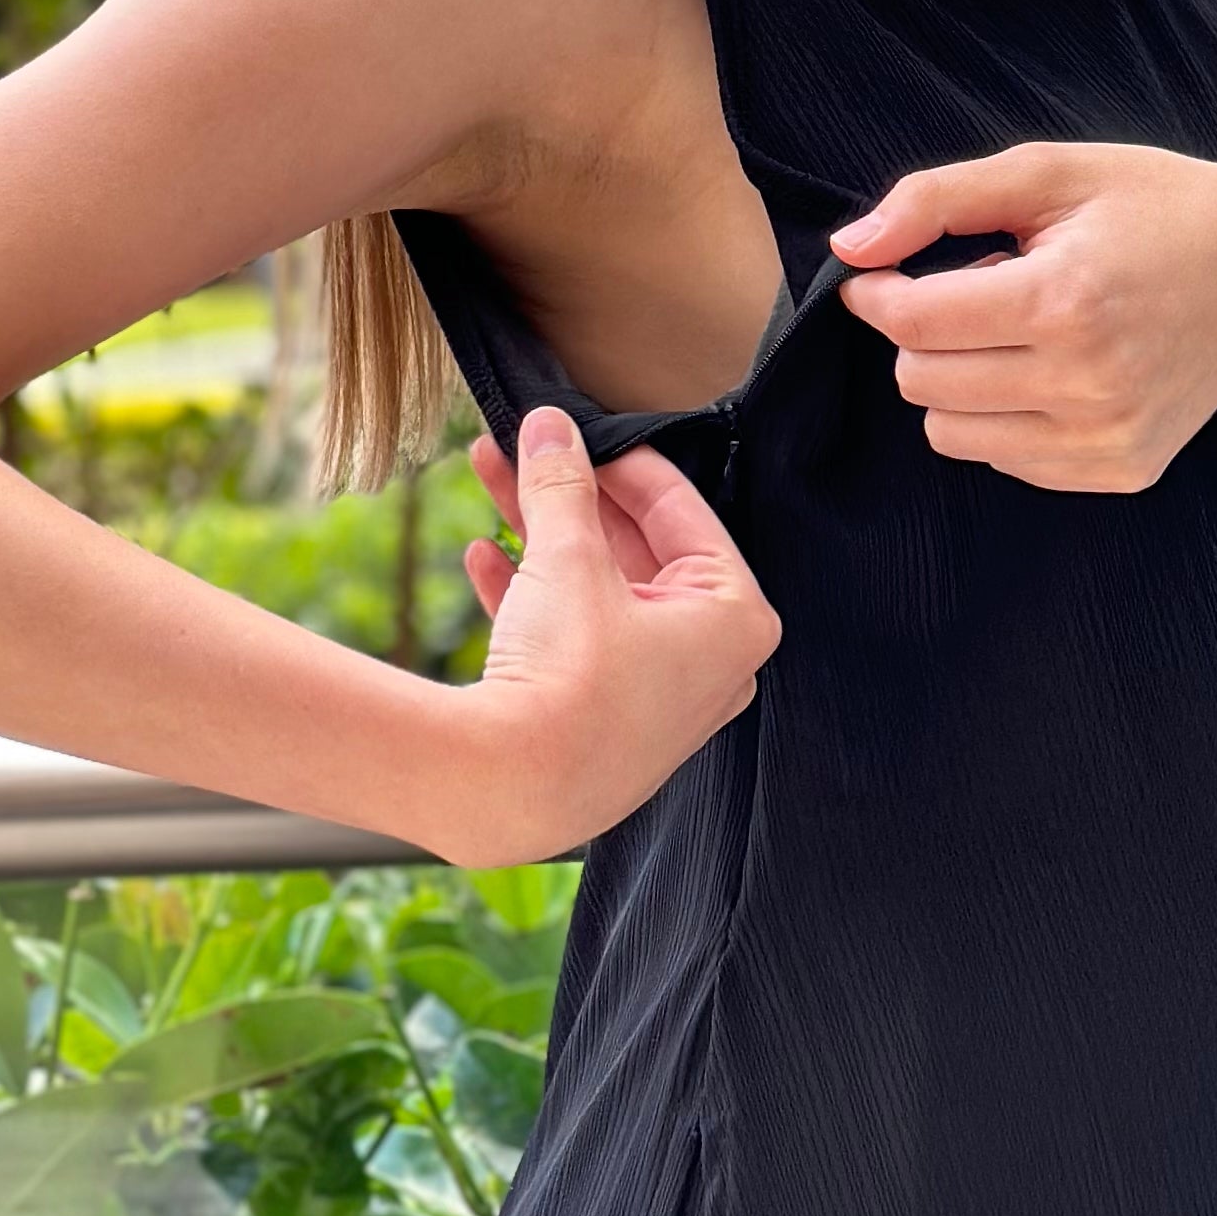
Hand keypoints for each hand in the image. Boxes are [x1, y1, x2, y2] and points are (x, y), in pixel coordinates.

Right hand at [455, 406, 780, 844]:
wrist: (510, 789)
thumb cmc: (570, 678)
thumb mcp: (568, 559)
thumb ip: (561, 485)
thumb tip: (549, 426)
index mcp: (735, 619)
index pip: (684, 514)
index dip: (622, 463)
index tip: (578, 432)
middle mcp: (708, 664)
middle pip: (636, 551)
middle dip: (571, 496)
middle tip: (527, 447)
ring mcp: (655, 699)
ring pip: (597, 592)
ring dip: (541, 535)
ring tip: (490, 475)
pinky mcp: (602, 725)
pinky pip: (573, 643)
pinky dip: (532, 596)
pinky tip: (482, 556)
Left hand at [828, 142, 1216, 490]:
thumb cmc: (1154, 208)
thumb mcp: (1047, 173)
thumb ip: (934, 200)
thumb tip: (848, 249)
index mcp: (1064, 300)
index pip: (914, 324)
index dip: (878, 294)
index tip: (885, 272)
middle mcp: (1087, 382)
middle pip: (922, 383)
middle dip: (923, 333)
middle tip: (980, 289)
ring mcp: (1108, 436)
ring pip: (951, 434)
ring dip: (958, 381)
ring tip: (1021, 329)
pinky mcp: (1124, 469)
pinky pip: (1007, 461)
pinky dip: (1005, 416)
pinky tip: (1055, 367)